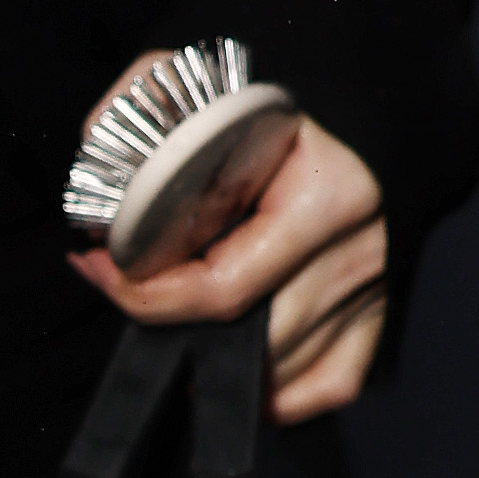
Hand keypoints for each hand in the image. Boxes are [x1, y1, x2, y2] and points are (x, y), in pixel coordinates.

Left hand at [77, 87, 392, 423]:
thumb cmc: (278, 94)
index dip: (144, 294)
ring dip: (220, 367)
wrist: (362, 87)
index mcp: (325, 198)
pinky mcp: (382, 307)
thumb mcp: (210, 81)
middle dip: (174, 329)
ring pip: (284, 368)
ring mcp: (374, 285)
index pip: (220, 288)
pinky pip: (333, 381)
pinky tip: (239, 378)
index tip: (100, 266)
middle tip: (128, 293)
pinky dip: (285, 396)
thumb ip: (148, 106)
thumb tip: (96, 147)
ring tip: (172, 329)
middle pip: (251, 340)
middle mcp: (358, 251)